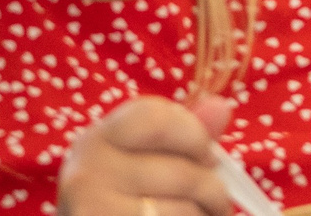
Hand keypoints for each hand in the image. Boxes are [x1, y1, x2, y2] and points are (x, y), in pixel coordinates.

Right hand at [56, 95, 232, 215]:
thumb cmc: (118, 201)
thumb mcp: (138, 162)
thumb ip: (179, 134)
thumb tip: (221, 105)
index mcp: (97, 140)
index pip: (156, 118)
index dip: (195, 135)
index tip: (207, 157)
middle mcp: (89, 173)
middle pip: (181, 173)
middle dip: (213, 190)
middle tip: (218, 202)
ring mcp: (95, 208)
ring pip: (184, 210)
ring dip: (205, 215)